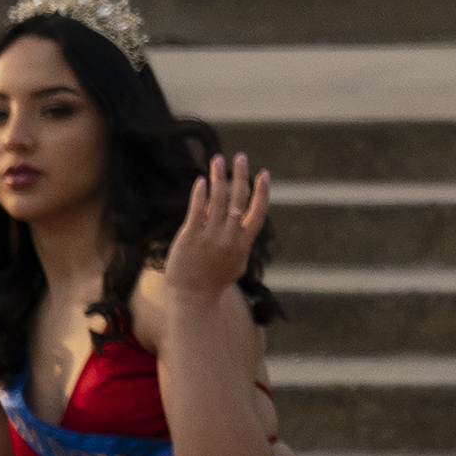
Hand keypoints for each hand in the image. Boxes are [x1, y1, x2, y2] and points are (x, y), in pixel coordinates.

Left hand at [163, 154, 270, 300]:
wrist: (194, 298)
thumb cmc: (214, 281)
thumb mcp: (235, 262)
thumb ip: (238, 240)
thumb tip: (238, 218)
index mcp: (243, 244)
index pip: (258, 212)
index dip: (262, 192)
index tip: (264, 174)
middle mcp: (229, 238)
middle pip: (238, 200)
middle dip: (241, 176)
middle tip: (241, 157)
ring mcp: (210, 237)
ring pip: (218, 200)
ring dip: (219, 177)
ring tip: (218, 159)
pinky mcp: (191, 237)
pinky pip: (197, 210)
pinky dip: (200, 194)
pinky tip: (201, 181)